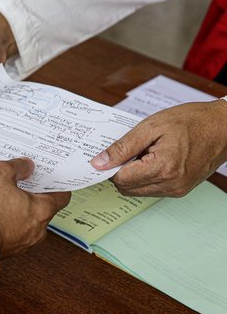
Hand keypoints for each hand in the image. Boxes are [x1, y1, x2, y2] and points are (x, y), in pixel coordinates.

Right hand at [0, 158, 69, 255]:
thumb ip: (16, 166)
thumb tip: (25, 166)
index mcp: (42, 210)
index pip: (63, 195)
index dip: (55, 182)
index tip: (47, 174)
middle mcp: (37, 230)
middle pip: (42, 207)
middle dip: (31, 193)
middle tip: (19, 180)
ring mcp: (22, 243)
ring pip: (26, 220)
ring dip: (16, 208)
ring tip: (0, 195)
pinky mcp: (7, 249)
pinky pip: (11, 231)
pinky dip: (5, 221)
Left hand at [90, 101, 226, 196]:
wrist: (224, 127)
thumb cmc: (192, 121)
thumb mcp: (152, 126)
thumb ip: (122, 147)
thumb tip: (99, 162)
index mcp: (163, 168)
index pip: (120, 179)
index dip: (110, 166)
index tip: (110, 154)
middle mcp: (171, 184)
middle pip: (126, 188)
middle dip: (121, 171)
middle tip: (130, 150)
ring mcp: (177, 190)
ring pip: (137, 191)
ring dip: (133, 175)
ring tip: (146, 153)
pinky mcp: (180, 190)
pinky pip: (151, 190)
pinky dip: (145, 177)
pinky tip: (153, 160)